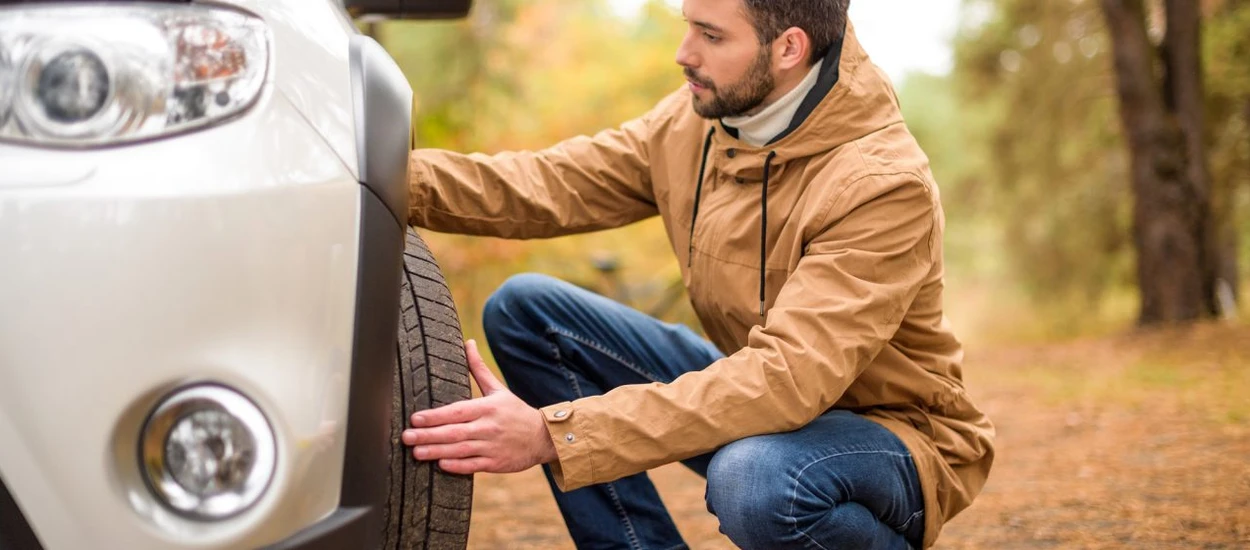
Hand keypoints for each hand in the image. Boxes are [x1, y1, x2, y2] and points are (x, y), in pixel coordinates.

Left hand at [401, 339, 557, 473]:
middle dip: (428, 435)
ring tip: (416, 453)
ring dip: (437, 452)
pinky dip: (457, 465)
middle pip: (454, 431)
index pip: (457, 411)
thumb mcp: (498, 389)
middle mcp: (489, 427)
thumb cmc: (515, 412)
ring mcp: (492, 446)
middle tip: (406, 437)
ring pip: (461, 450)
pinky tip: (441, 464)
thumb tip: (468, 342)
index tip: (415, 418)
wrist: (543, 437)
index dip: (435, 416)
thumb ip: (478, 369)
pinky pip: (473, 466)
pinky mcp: (496, 463)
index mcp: (487, 407)